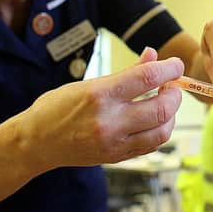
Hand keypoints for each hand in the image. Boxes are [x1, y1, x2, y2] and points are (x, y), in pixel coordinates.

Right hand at [24, 47, 183, 167]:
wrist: (36, 142)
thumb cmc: (58, 106)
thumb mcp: (90, 82)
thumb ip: (127, 71)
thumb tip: (153, 54)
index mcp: (100, 94)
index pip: (147, 78)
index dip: (169, 68)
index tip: (176, 64)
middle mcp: (109, 120)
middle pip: (162, 108)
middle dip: (175, 93)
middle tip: (171, 85)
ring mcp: (114, 142)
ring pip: (162, 131)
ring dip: (171, 114)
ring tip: (164, 102)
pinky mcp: (117, 157)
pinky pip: (152, 144)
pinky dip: (160, 129)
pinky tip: (153, 119)